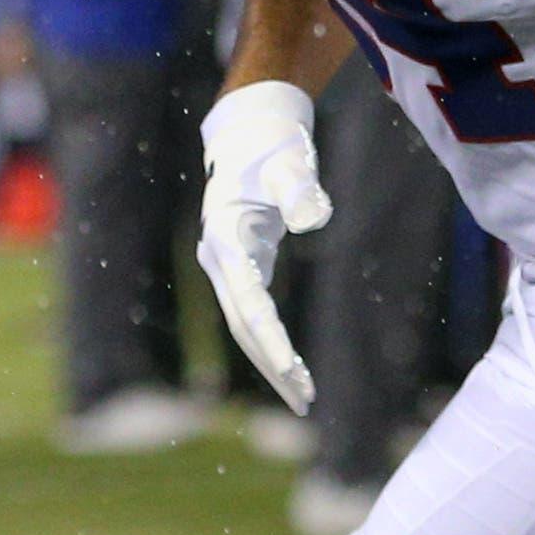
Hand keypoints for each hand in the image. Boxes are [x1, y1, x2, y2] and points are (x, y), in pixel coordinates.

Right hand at [195, 81, 330, 413]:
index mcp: (226, 240)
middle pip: (243, 328)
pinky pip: (253, 314)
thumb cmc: (272, 146)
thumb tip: (315, 218)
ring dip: (271, 362)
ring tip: (305, 398)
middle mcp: (219, 259)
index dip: (272, 341)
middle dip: (273, 367)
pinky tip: (294, 367)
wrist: (250, 131)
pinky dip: (272, 343)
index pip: (250, 305)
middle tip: (306, 403)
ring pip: (245, 327)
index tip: (293, 372)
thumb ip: (301, 190)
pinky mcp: (241, 265)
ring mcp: (227, 265)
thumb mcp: (290, 164)